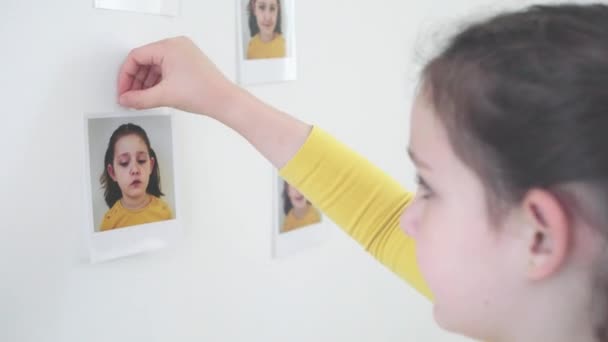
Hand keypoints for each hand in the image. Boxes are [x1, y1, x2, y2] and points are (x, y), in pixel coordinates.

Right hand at [117, 36, 235, 116]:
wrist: (225, 101)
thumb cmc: (202, 93)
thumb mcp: (164, 96)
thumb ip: (139, 99)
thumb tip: (125, 99)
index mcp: (169, 47)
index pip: (136, 56)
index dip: (126, 75)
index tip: (123, 91)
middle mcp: (176, 46)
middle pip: (145, 60)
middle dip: (136, 80)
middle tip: (130, 97)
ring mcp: (184, 54)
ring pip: (155, 66)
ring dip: (146, 83)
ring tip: (141, 99)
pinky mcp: (189, 63)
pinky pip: (166, 69)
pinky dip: (158, 82)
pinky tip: (153, 95)